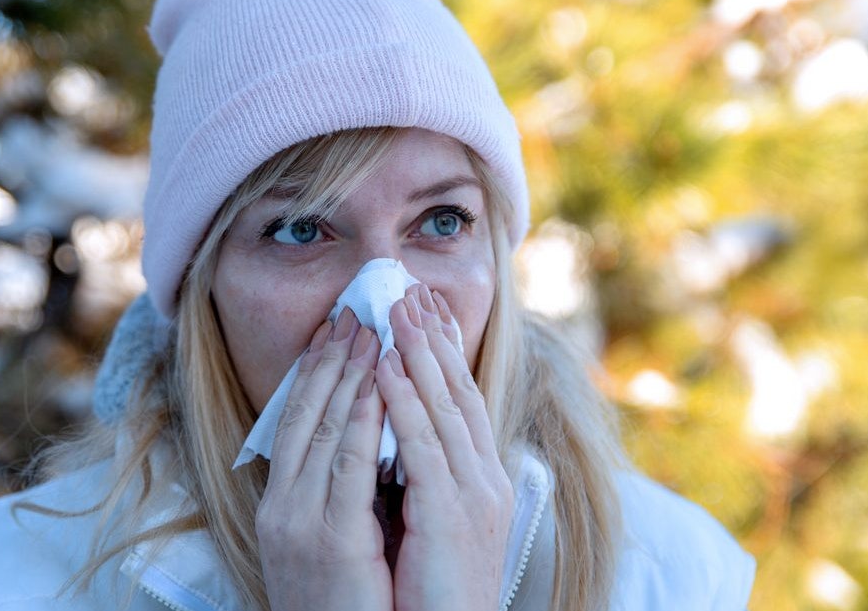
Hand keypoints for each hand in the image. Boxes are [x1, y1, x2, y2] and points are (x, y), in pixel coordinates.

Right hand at [257, 308, 392, 610]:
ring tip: (368, 327)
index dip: (318, 373)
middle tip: (354, 309)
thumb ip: (337, 497)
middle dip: (330, 359)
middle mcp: (283, 507)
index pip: (297, 423)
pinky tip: (378, 383)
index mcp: (283, 506)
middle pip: (303, 415)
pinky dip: (361, 419)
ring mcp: (300, 521)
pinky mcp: (328, 538)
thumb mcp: (331, 543)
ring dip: (348, 374)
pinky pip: (346, 465)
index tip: (337, 331)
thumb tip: (362, 450)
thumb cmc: (342, 609)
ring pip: (323, 429)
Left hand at [377, 285, 513, 610]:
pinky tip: (383, 366)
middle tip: (409, 288)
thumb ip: (419, 479)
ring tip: (395, 307)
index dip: (442, 352)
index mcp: (480, 480)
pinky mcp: (452, 513)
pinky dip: (402, 400)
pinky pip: (423, 444)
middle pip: (458, 390)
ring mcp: (474, 494)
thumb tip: (392, 441)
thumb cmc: (433, 592)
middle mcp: (484, 478)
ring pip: (444, 406)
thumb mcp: (429, 524)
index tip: (422, 309)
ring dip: (417, 352)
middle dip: (433, 337)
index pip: (461, 400)